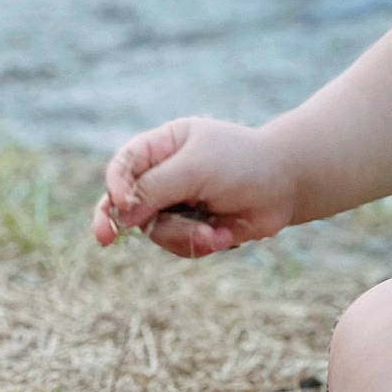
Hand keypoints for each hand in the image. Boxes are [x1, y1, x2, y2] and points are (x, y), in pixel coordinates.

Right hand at [91, 115, 296, 258]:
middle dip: (124, 220)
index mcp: (163, 145)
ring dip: (183, 236)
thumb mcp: (195, 167)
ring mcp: (177, 203)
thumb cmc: (243, 164)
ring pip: (153, 230)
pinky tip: (224, 235)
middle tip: (104, 239)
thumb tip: (120, 214)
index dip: (115, 185)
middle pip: (127, 202)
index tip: (121, 203)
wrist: (287, 186)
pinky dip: (198, 244)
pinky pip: (176, 245)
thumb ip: (155, 187)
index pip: (124, 164)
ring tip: (215, 232)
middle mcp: (165, 174)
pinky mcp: (192, 228)